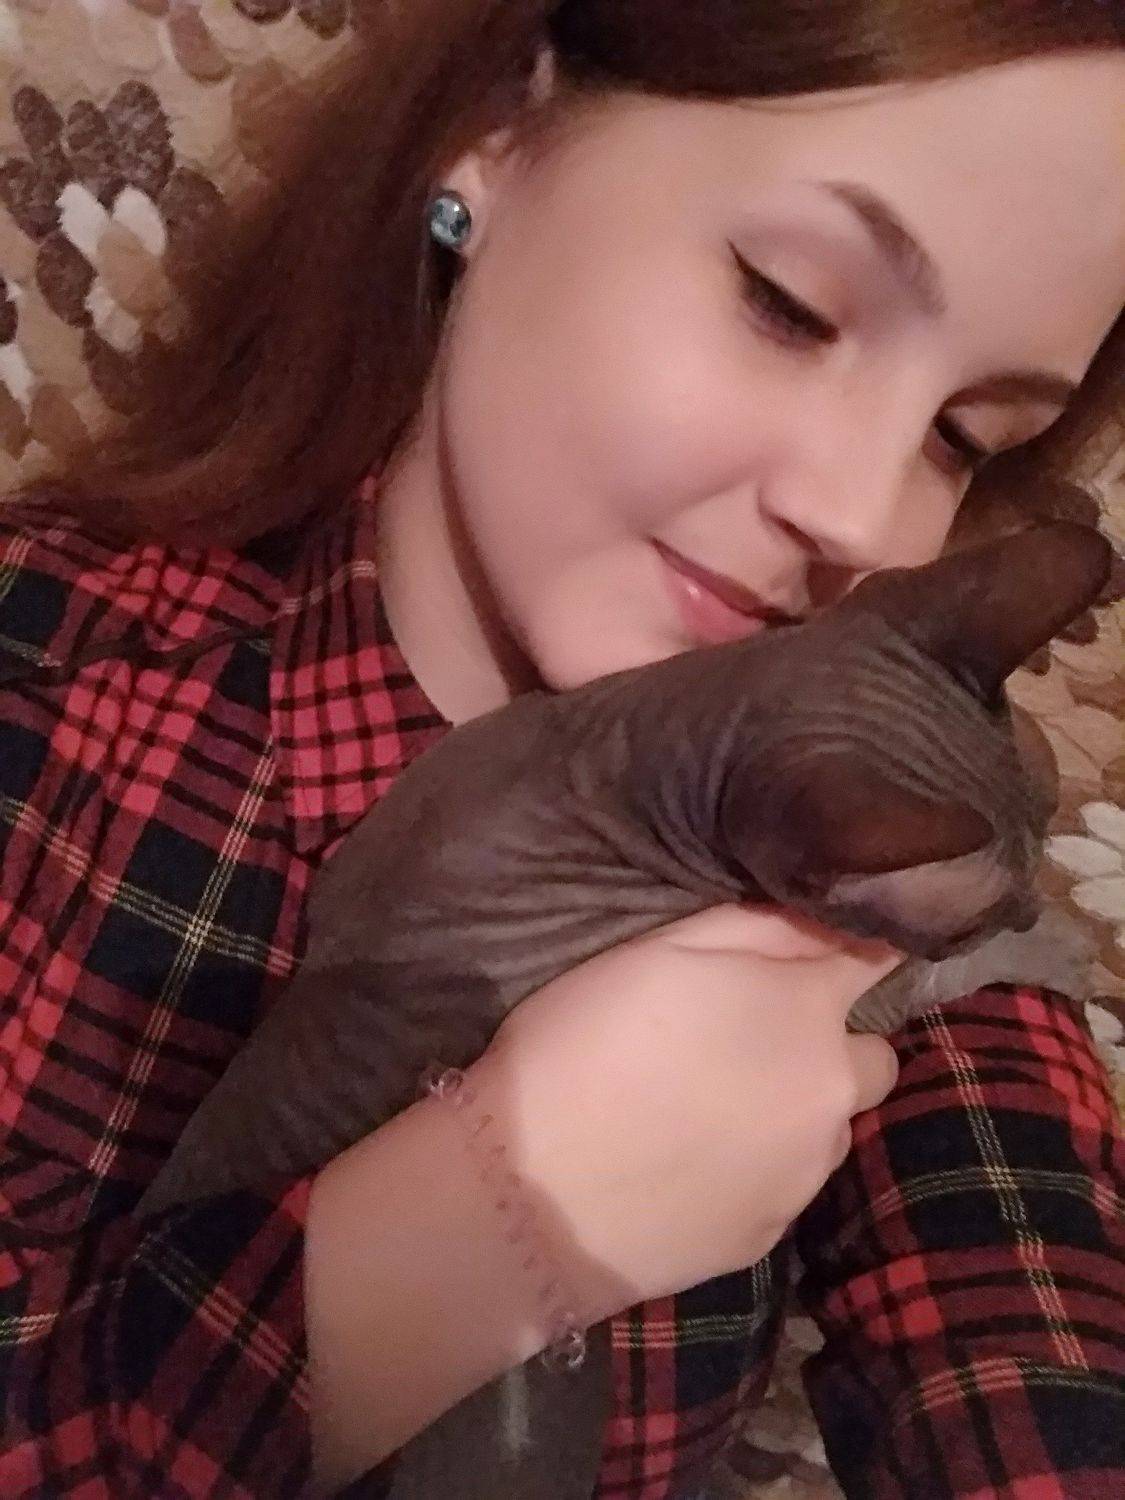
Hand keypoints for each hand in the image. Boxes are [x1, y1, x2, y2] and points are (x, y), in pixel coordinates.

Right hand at [465, 904, 901, 1322]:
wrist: (530, 1195)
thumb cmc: (585, 1045)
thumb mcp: (660, 949)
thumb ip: (758, 928)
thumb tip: (824, 923)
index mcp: (806, 1012)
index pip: (879, 965)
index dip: (848, 958)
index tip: (811, 961)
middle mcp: (829, 1096)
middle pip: (871, 1060)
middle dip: (828, 1047)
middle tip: (752, 1046)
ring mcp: (805, 1176)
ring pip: (827, 1128)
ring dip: (792, 1112)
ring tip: (707, 1113)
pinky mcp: (769, 1236)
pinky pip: (783, 1186)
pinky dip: (752, 1170)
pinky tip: (685, 1167)